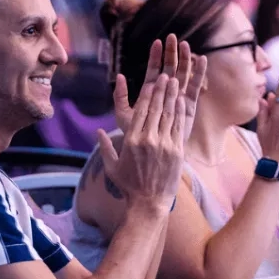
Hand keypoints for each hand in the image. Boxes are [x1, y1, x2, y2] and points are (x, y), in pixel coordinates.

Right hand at [97, 74, 184, 215]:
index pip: (140, 112)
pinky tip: (180, 101)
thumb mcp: (112, 166)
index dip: (147, 95)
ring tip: (174, 83)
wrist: (149, 203)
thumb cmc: (129, 185)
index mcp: (131, 141)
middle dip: (161, 90)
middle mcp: (148, 140)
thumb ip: (105, 147)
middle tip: (165, 76)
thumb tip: (98, 131)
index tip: (151, 82)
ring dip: (171, 97)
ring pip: (168, 115)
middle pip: (156, 109)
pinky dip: (179, 112)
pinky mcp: (176, 151)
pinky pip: (178, 127)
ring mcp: (164, 145)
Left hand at [112, 34, 206, 143]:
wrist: (151, 155)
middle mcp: (165, 94)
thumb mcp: (123, 116)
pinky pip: (195, 88)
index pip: (154, 71)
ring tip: (186, 45)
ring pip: (183, 75)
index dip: (156, 56)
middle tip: (173, 37)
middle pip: (170, 69)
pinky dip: (199, 74)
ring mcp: (178, 99)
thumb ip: (120, 97)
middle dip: (171, 53)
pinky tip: (202, 61)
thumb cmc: (136, 137)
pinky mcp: (189, 107)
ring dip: (185, 60)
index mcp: (151, 94)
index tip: (157, 42)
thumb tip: (119, 76)